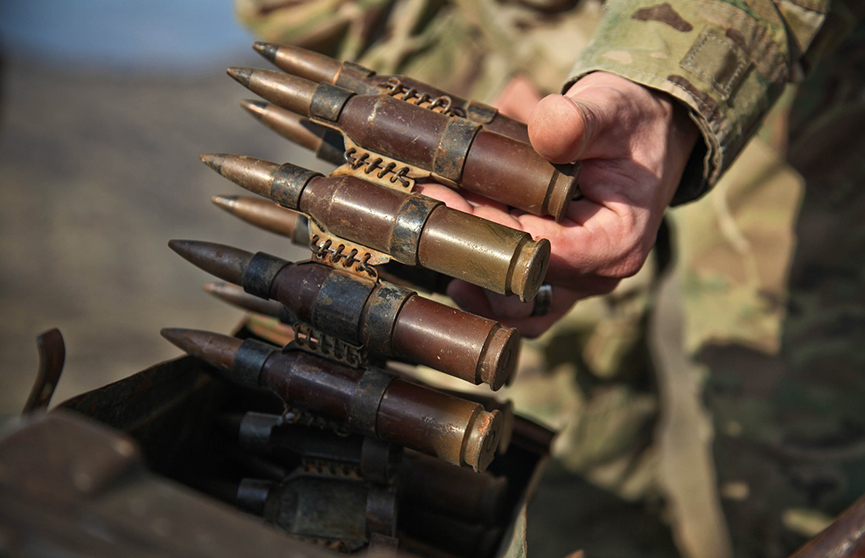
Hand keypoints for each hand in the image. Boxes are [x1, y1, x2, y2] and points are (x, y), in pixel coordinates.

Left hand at [420, 72, 698, 336]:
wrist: (641, 137)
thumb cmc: (625, 124)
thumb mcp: (608, 110)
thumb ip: (578, 121)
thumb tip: (545, 126)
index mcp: (620, 241)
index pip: (547, 252)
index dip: (495, 231)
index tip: (450, 199)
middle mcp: (598, 275)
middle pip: (522, 281)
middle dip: (471, 245)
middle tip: (428, 202)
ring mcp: (574, 285)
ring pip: (513, 306)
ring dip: (469, 271)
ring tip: (430, 231)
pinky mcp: (553, 283)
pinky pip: (513, 305)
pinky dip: (480, 285)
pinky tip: (446, 263)